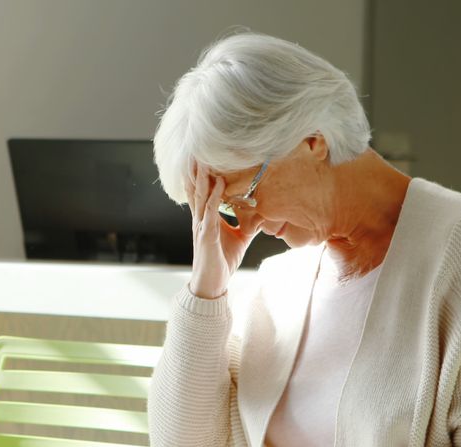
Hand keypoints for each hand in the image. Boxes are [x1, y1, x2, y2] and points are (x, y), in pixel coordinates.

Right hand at [186, 160, 262, 298]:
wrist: (212, 284)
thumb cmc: (221, 261)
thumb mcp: (240, 239)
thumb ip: (249, 225)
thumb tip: (263, 213)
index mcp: (205, 219)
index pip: (203, 192)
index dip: (202, 175)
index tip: (204, 157)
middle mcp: (200, 219)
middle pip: (197, 189)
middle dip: (197, 169)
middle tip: (198, 148)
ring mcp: (201, 226)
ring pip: (201, 196)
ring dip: (203, 177)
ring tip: (204, 159)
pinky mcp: (206, 235)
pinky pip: (210, 211)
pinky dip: (215, 196)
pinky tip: (220, 183)